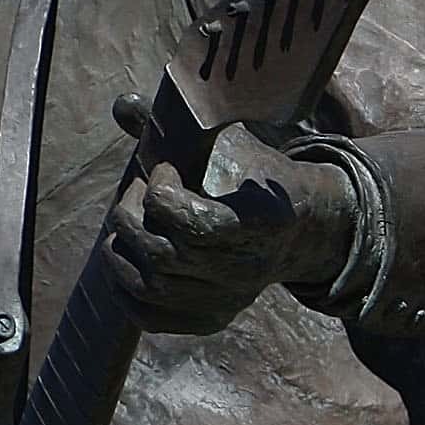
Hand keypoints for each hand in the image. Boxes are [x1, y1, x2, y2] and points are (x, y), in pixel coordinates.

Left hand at [106, 125, 355, 335]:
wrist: (303, 227)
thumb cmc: (261, 174)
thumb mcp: (234, 142)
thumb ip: (180, 124)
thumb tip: (123, 106)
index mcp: (263, 224)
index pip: (194, 225)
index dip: (162, 195)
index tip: (164, 172)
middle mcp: (247, 270)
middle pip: (165, 254)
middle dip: (133, 215)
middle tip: (138, 192)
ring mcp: (229, 300)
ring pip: (152, 286)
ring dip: (121, 249)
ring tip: (127, 219)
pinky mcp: (211, 318)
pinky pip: (152, 316)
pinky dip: (124, 290)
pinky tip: (124, 256)